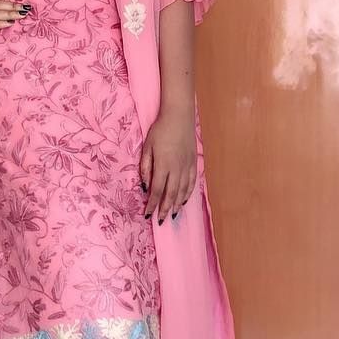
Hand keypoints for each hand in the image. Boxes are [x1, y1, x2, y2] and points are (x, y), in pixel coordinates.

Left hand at [139, 104, 196, 223]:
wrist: (179, 116)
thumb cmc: (160, 130)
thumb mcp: (147, 147)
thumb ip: (145, 168)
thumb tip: (144, 187)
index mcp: (163, 165)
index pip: (157, 190)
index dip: (152, 204)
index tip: (147, 215)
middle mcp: (176, 168)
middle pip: (170, 194)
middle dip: (164, 209)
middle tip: (160, 221)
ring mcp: (187, 166)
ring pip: (182, 191)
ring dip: (176, 205)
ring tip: (171, 215)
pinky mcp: (193, 163)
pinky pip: (191, 183)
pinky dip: (187, 194)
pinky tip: (182, 201)